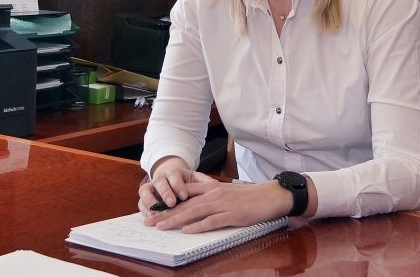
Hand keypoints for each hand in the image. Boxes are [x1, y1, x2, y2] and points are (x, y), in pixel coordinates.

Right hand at [138, 156, 215, 214]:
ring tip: (157, 213)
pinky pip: (140, 202)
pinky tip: (151, 217)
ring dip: (150, 202)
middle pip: (159, 182)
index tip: (184, 196)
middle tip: (171, 204)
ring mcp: (151, 186)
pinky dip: (144, 210)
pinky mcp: (145, 197)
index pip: (174, 176)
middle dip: (165, 193)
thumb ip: (205, 182)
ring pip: (145, 191)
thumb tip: (217, 186)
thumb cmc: (188, 182)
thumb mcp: (197, 179)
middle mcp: (160, 177)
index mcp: (174, 172)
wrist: (173, 179)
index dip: (178, 186)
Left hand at [142, 179, 293, 233]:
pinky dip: (199, 226)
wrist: (270, 195)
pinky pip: (212, 221)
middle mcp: (214, 194)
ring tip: (161, 226)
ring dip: (176, 219)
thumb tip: (195, 210)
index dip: (168, 203)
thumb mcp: (227, 193)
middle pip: (185, 204)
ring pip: (194, 211)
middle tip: (149, 221)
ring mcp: (223, 204)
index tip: (153, 210)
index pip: (185, 195)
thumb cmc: (250, 197)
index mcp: (212, 188)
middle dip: (165, 213)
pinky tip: (187, 231)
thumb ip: (211, 198)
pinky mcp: (232, 215)